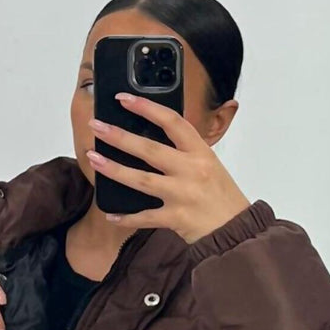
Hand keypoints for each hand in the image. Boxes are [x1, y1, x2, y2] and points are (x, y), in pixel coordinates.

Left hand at [86, 92, 251, 244]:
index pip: (172, 122)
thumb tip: (151, 136)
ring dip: (114, 169)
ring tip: (93, 158)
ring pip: (142, 180)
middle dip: (120, 136)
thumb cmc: (221, 196)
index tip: (124, 99)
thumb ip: (185, 152)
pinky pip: (145, 216)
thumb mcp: (209, 165)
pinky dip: (127, 217)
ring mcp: (183, 194)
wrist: (236, 230)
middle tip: (96, 125)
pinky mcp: (177, 218)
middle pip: (150, 149)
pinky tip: (110, 213)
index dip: (147, 108)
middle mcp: (192, 170)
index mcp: (201, 152)